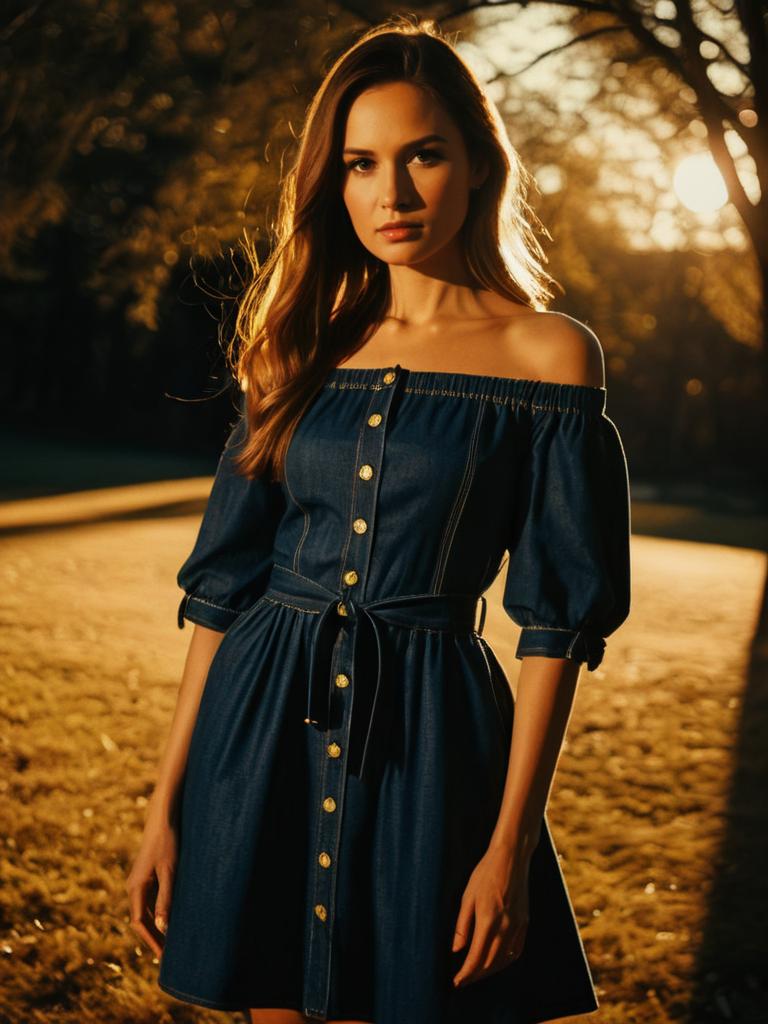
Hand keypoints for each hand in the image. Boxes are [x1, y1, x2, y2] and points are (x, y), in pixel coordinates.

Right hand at [125, 807, 178, 959]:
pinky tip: (172, 918)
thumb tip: (163, 928)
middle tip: (169, 956)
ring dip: (157, 926)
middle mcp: (134, 887)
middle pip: (142, 920)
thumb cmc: (167, 843)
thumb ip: (166, 899)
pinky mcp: (147, 876)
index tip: (164, 957)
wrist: (163, 817)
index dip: (152, 941)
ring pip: (146, 911)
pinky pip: (151, 900)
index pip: (140, 923)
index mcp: (135, 888)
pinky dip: (160, 912)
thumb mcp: (170, 871)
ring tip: (172, 942)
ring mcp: (139, 881)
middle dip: (154, 937)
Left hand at [451, 842, 530, 988]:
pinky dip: (505, 961)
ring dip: (490, 971)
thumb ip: (462, 926)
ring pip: (504, 959)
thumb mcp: (467, 897)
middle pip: (490, 963)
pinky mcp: (525, 922)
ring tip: (477, 973)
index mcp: (488, 919)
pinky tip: (496, 962)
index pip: (476, 957)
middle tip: (463, 980)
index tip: (456, 982)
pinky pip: (516, 950)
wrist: (511, 857)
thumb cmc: (485, 873)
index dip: (466, 974)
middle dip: (476, 975)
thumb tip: (456, 950)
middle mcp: (505, 926)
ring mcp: (518, 925)